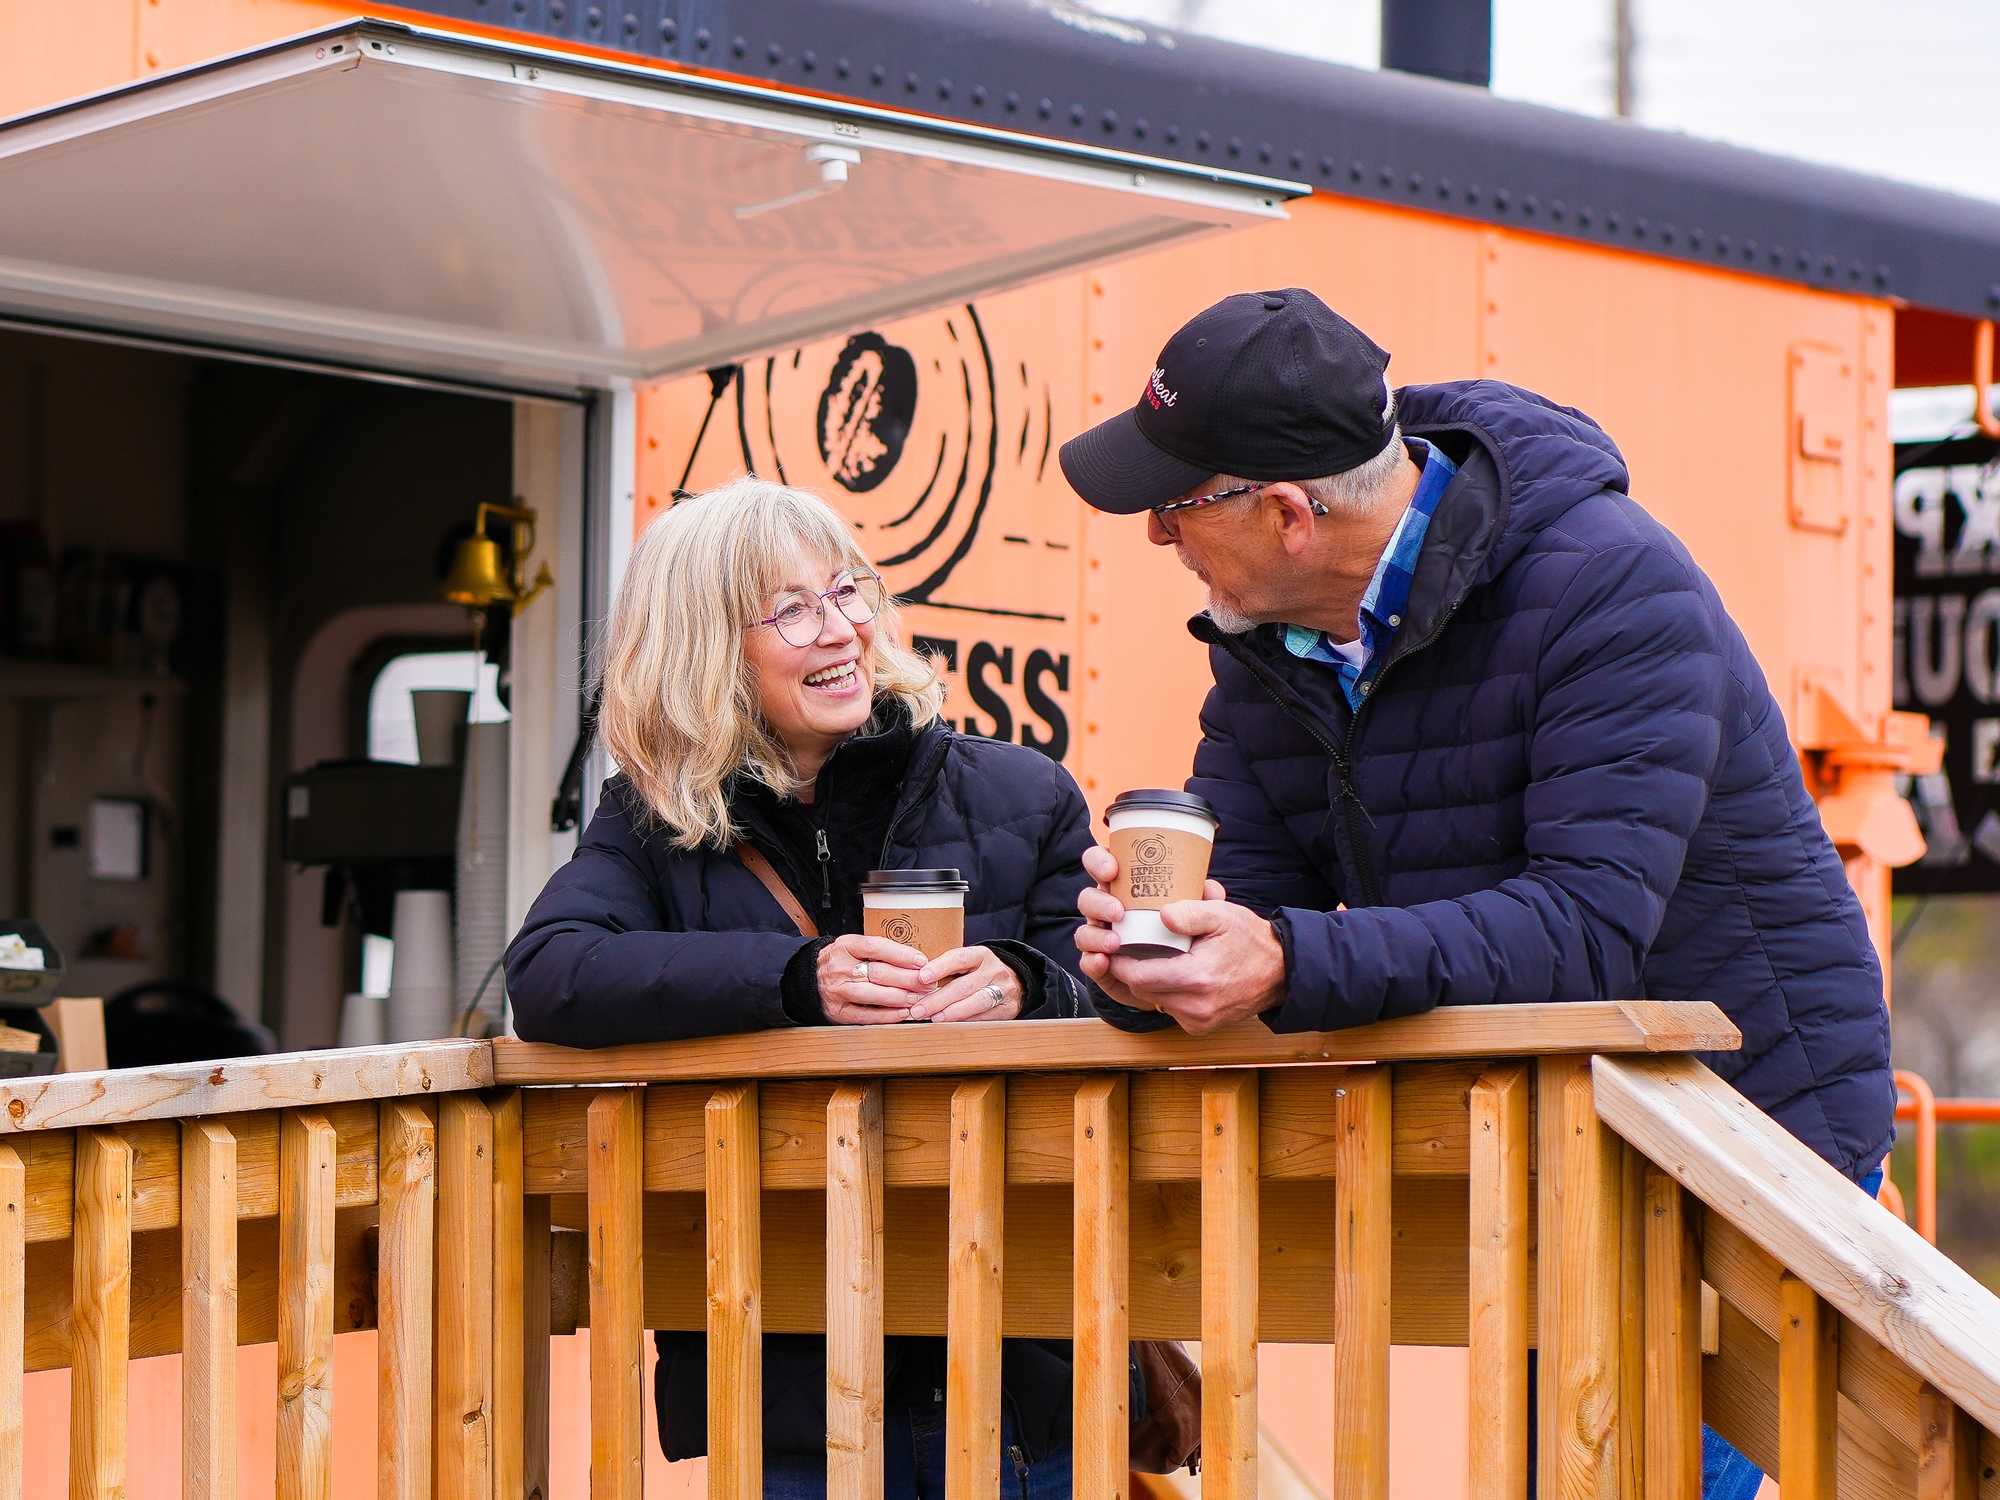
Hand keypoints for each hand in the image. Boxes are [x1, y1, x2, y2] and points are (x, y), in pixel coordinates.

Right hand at [816, 933, 931, 1024]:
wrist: (808, 979)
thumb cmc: (842, 962)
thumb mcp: (855, 948)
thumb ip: (880, 953)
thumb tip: (916, 962)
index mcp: (846, 946)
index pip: (876, 947)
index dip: (901, 954)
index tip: (922, 961)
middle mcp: (839, 967)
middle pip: (877, 972)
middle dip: (907, 978)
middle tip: (927, 983)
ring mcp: (837, 990)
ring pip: (870, 993)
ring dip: (897, 997)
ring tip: (916, 998)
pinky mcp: (837, 1011)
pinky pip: (864, 1015)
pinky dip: (885, 1016)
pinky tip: (901, 1013)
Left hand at [907, 945, 1022, 1022]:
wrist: (1017, 980)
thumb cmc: (982, 972)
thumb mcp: (969, 963)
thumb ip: (947, 970)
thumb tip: (914, 984)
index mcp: (981, 955)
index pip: (959, 958)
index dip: (940, 967)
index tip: (921, 977)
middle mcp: (994, 971)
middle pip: (964, 986)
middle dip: (938, 1000)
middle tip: (918, 1010)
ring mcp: (1003, 990)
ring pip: (976, 1003)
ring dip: (952, 1013)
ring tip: (933, 1019)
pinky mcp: (1007, 1009)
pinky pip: (985, 1017)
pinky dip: (966, 1022)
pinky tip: (950, 1026)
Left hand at [1074, 844, 1285, 1033]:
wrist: (1280, 973)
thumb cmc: (1249, 940)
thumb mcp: (1223, 915)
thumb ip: (1190, 913)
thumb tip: (1162, 915)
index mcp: (1198, 978)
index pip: (1139, 977)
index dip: (1120, 961)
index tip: (1116, 944)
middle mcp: (1196, 1007)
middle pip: (1141, 990)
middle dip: (1131, 969)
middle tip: (1129, 947)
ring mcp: (1198, 1021)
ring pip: (1153, 1000)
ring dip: (1148, 981)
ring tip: (1153, 957)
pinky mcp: (1200, 1027)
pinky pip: (1169, 1008)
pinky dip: (1166, 991)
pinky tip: (1173, 972)